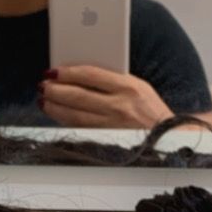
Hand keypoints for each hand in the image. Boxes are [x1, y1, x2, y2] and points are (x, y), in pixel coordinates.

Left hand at [38, 64, 172, 128]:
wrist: (168, 137)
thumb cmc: (151, 110)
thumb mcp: (138, 87)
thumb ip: (113, 80)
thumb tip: (80, 75)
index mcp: (129, 87)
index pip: (90, 75)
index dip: (68, 72)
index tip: (54, 70)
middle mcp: (120, 107)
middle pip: (78, 96)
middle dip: (56, 90)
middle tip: (43, 85)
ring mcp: (113, 126)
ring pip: (75, 115)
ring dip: (55, 107)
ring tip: (44, 100)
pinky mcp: (108, 141)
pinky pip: (80, 130)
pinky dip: (65, 122)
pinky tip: (57, 115)